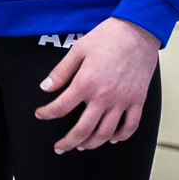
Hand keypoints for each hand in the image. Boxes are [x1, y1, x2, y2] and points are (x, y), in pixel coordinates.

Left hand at [35, 17, 159, 152]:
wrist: (137, 31)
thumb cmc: (106, 37)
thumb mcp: (78, 50)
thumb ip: (61, 72)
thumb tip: (45, 88)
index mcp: (86, 83)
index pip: (61, 107)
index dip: (47, 113)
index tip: (40, 114)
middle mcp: (104, 97)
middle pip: (83, 129)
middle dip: (68, 142)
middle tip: (60, 148)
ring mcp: (123, 101)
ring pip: (106, 133)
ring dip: (92, 143)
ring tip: (82, 146)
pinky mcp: (138, 100)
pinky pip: (130, 126)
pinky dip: (121, 137)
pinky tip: (112, 139)